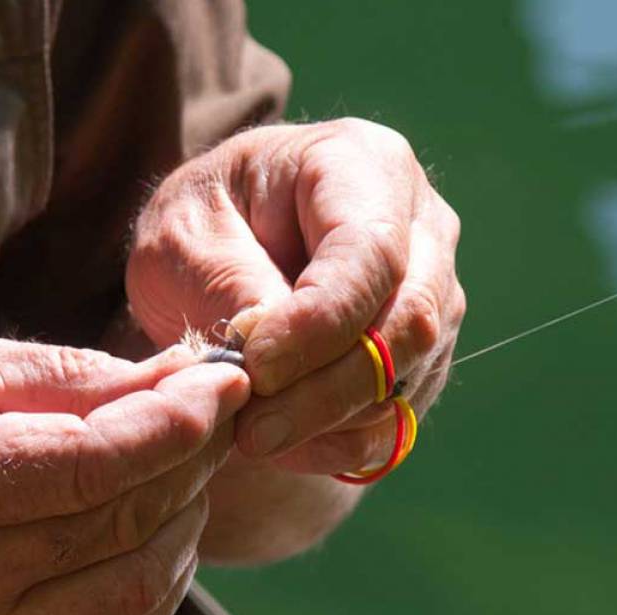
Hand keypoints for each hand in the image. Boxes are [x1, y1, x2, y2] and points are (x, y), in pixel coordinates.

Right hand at [0, 331, 248, 614]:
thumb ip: (56, 377)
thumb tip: (172, 377)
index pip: (90, 469)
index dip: (174, 424)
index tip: (223, 377)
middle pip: (124, 522)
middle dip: (194, 455)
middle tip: (218, 400)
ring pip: (140, 585)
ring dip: (190, 515)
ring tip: (188, 454)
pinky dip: (166, 570)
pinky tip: (161, 517)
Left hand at [126, 118, 464, 476]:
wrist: (221, 248)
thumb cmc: (202, 224)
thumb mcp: (182, 235)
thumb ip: (228, 284)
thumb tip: (271, 359)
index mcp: (364, 165)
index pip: (370, 254)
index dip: (320, 323)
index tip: (256, 368)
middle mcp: (421, 226)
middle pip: (410, 321)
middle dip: (329, 388)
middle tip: (254, 430)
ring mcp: (434, 294)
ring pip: (409, 378)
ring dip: (329, 422)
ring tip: (252, 434)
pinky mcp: (425, 357)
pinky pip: (399, 418)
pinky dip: (341, 444)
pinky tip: (284, 446)